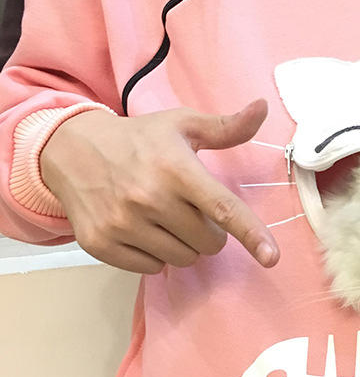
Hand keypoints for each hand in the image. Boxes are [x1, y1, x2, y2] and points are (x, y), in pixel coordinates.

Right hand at [40, 99, 279, 273]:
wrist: (70, 149)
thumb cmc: (139, 139)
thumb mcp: (183, 125)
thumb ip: (226, 127)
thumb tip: (263, 107)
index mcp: (176, 169)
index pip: (222, 207)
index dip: (251, 234)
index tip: (272, 257)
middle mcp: (149, 198)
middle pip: (208, 242)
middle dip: (209, 232)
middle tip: (190, 209)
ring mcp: (122, 223)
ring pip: (183, 258)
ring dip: (184, 244)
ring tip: (165, 217)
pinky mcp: (101, 244)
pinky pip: (151, 268)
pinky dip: (155, 255)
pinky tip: (143, 229)